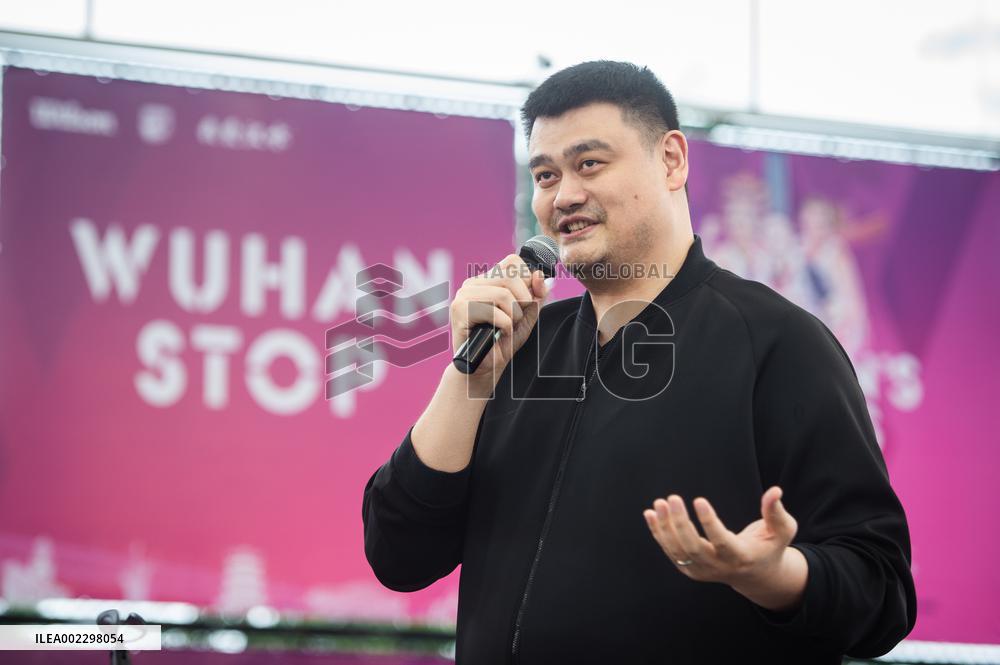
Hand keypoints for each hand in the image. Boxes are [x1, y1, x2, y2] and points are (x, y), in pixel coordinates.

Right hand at [450, 254, 548, 382]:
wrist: (484, 368)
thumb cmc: (502, 342)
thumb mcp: (527, 316)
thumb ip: (536, 295)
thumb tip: (540, 275)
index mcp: (488, 280)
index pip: (513, 262)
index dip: (527, 281)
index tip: (526, 302)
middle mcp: (473, 283)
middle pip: (511, 277)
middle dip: (523, 302)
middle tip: (516, 320)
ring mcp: (464, 295)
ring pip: (503, 294)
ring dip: (513, 316)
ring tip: (506, 328)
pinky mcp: (460, 309)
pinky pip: (495, 312)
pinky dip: (505, 326)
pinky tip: (498, 334)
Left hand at [642, 486, 807, 611]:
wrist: (756, 576)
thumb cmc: (769, 547)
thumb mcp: (781, 531)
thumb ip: (776, 512)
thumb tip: (775, 491)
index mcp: (741, 557)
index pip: (722, 542)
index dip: (709, 523)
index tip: (698, 499)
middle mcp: (719, 568)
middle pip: (694, 548)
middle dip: (680, 523)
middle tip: (672, 498)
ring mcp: (702, 571)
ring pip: (678, 551)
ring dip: (665, 527)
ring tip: (659, 503)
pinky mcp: (690, 570)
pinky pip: (670, 552)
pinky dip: (658, 534)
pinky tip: (650, 513)